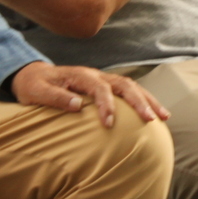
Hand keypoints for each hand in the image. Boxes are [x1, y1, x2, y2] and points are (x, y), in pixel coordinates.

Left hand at [11, 62, 168, 128]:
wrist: (34, 76)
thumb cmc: (34, 86)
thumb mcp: (37, 92)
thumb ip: (55, 97)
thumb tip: (78, 105)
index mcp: (80, 75)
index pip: (99, 87)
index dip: (106, 105)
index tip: (109, 124)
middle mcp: (96, 74)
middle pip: (124, 84)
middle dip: (139, 101)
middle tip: (151, 119)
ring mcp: (103, 79)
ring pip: (131, 86)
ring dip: (148, 100)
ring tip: (164, 116)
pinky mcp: (105, 86)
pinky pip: (128, 91)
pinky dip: (143, 100)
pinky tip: (153, 113)